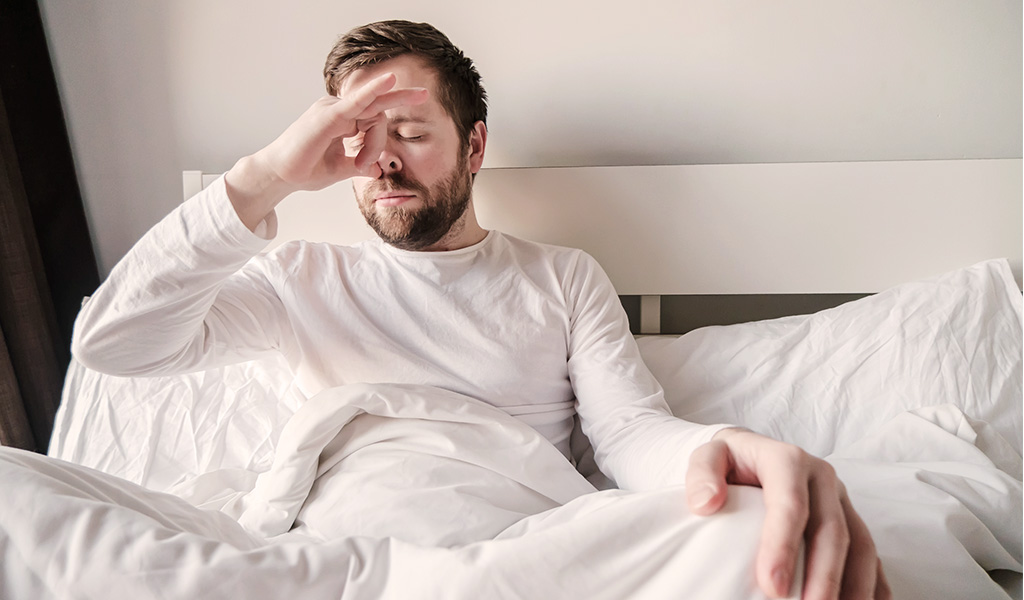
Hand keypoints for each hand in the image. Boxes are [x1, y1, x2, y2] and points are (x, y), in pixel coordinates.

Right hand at [224, 72, 427, 229]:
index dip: (378, 143)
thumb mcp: (340, 168)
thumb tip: (378, 170)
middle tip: (425, 94)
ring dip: (373, 144)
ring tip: (359, 164)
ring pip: (373, 114)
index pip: (375, 118)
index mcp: (342, 118)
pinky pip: (357, 100)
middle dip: (398, 108)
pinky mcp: (328, 115)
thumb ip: (359, 165)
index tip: (370, 167)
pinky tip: (390, 80)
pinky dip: (373, 90)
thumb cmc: (305, 169)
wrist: (280, 176)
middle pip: (378, 111)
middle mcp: (338, 108)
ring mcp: (332, 108)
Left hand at [686, 428, 890, 599]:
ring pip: (859, 544)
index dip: (783, 546)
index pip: (790, 504)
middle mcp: (822, 477)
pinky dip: (872, 583)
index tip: (772, 586)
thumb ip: (702, 473)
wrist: (747, 452)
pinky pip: (869, 553)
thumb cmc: (727, 460)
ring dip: (854, 585)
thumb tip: (706, 503)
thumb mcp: (705, 455)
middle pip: (831, 529)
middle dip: (823, 576)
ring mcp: (840, 499)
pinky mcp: (850, 518)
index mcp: (787, 459)